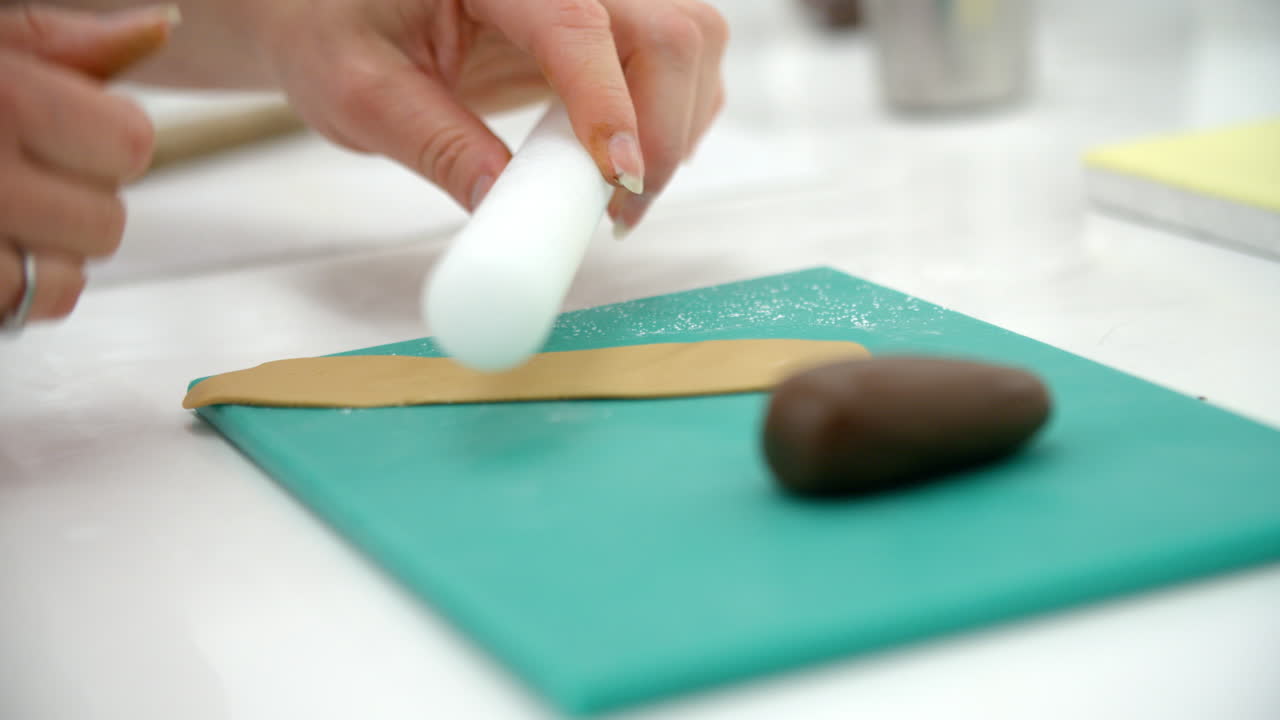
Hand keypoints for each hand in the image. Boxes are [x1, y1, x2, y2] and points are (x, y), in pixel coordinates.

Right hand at [0, 4, 172, 327]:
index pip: (131, 145)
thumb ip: (60, 41)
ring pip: (65, 282)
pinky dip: (9, 292)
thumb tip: (160, 26)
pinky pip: (17, 310)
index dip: (111, 139)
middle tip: (17, 170)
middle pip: (106, 222)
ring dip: (44, 255)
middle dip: (77, 201)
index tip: (74, 128)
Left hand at [252, 0, 726, 230]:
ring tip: (620, 194)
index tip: (613, 182)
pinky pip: (684, 54)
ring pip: (694, 38)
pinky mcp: (612, 18)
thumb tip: (505, 203)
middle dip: (662, 128)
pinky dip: (677, 113)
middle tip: (618, 210)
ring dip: (679, 123)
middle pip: (668, 28)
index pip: (575, 23)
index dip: (608, 103)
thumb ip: (434, 144)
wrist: (341, 7)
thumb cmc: (338, 31)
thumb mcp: (361, 91)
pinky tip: (627, 159)